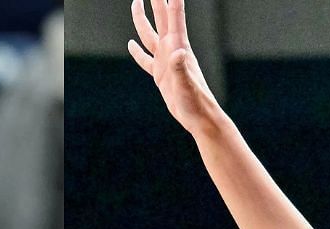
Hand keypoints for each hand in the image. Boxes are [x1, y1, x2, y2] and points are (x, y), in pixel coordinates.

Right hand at [128, 0, 222, 135]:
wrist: (198, 117)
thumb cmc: (195, 101)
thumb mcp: (187, 85)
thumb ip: (181, 67)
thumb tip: (178, 52)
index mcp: (178, 46)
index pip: (174, 15)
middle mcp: (172, 49)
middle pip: (161, 17)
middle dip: (156, 0)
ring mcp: (165, 61)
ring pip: (150, 34)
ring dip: (142, 18)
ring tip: (136, 2)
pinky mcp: (160, 75)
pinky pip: (145, 59)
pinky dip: (137, 52)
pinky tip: (131, 44)